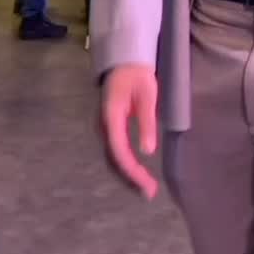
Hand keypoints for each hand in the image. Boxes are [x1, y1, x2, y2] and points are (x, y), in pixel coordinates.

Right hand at [101, 64, 158, 199]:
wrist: (124, 59)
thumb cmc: (138, 75)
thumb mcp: (147, 94)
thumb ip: (146, 121)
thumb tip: (148, 151)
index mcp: (111, 117)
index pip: (119, 151)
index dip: (132, 170)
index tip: (147, 184)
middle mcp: (104, 126)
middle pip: (113, 159)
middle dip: (130, 178)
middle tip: (150, 193)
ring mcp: (104, 127)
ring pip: (112, 157)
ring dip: (127, 174)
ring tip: (145, 188)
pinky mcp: (109, 127)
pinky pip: (115, 151)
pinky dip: (125, 165)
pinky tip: (137, 172)